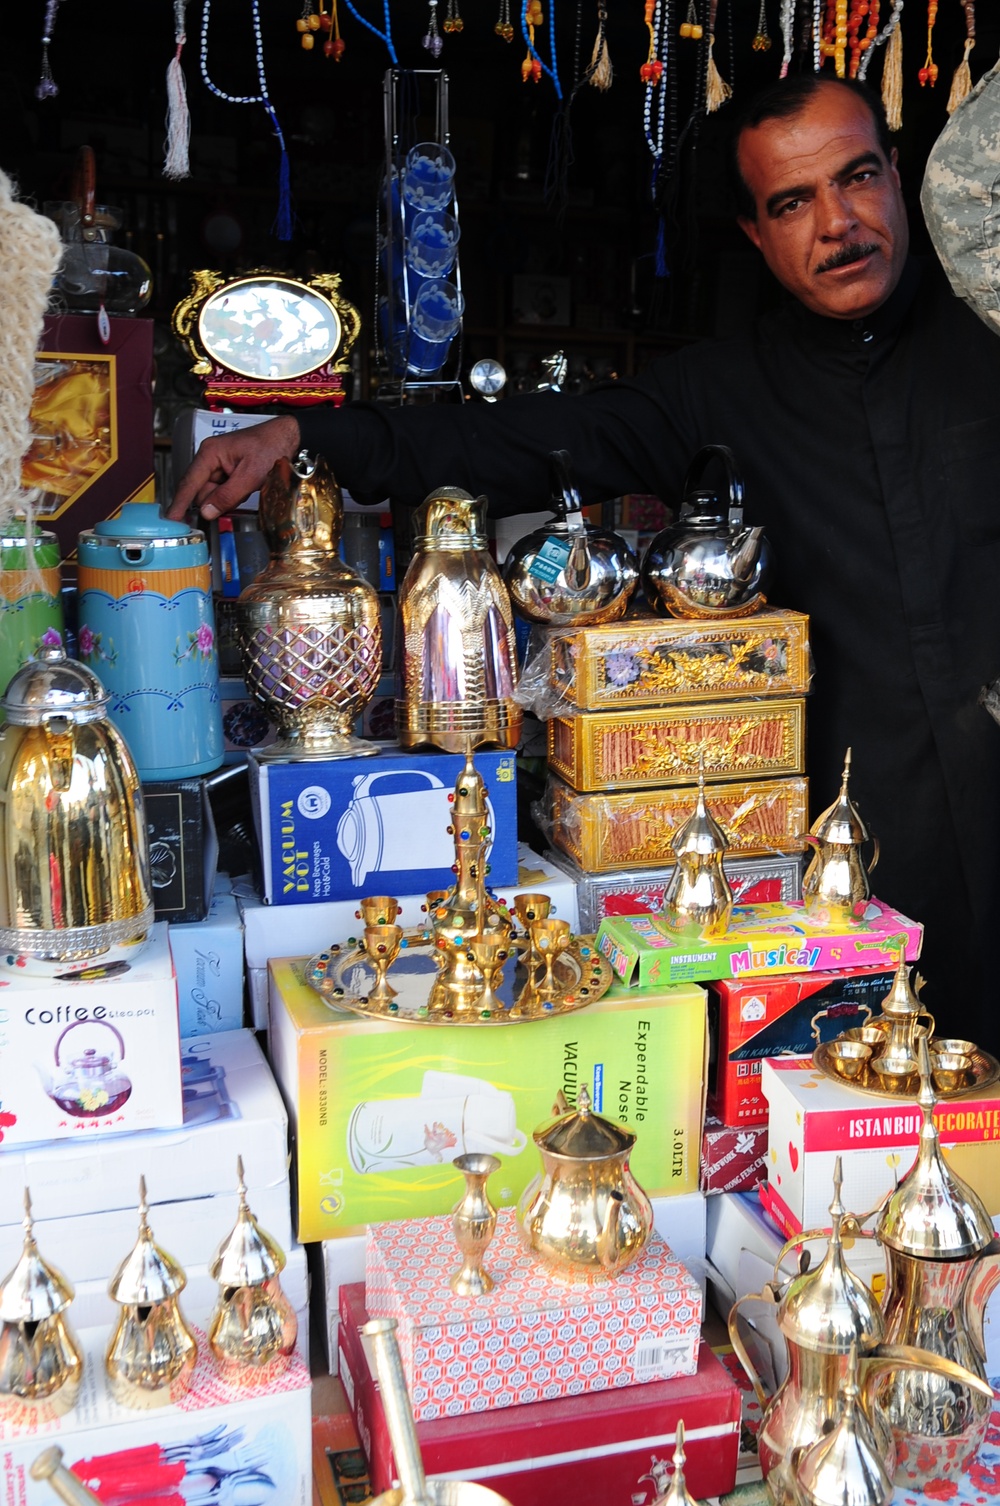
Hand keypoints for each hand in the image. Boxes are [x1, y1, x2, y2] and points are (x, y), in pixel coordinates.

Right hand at [168, 416, 301, 520]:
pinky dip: (234, 495)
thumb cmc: (270, 448)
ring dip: (229, 498)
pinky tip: (248, 486)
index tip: (171, 519)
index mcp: (210, 453)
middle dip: (217, 501)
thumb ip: (227, 496)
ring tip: (249, 485)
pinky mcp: (228, 471)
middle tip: (239, 495)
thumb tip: (206, 512)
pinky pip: (224, 490)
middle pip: (202, 491)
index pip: (188, 483)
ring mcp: (218, 465)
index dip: (179, 503)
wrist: (288, 437)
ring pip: (214, 493)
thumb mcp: (250, 475)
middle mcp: (210, 458)